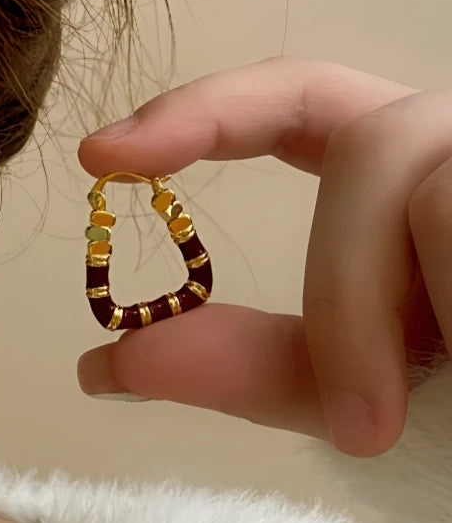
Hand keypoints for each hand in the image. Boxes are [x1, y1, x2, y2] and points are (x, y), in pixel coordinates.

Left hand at [77, 56, 449, 456]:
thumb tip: (103, 365)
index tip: (105, 154)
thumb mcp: (357, 384)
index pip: (294, 98)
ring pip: (432, 189)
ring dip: (414, 317)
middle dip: (347, 291)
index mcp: (399, 173)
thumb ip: (242, 363)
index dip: (200, 111)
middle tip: (358, 425)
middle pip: (370, 150)